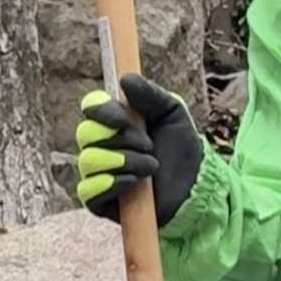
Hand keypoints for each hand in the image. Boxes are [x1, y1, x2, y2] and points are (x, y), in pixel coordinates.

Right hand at [74, 73, 203, 226]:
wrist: (195, 187)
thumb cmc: (182, 149)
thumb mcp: (172, 113)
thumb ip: (150, 94)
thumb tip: (124, 79)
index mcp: (114, 121)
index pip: (91, 107)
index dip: (102, 110)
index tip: (125, 119)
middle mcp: (101, 145)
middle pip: (86, 133)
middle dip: (121, 138)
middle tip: (149, 145)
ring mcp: (97, 173)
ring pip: (89, 160)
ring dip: (125, 161)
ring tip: (151, 167)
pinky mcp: (99, 201)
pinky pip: (86, 191)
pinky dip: (111, 184)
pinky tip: (134, 183)